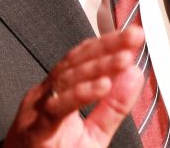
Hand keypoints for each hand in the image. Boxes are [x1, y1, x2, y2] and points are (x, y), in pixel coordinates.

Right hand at [3, 27, 145, 146]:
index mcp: (56, 92)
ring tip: (124, 58)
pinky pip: (57, 108)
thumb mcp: (92, 134)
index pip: (82, 59)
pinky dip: (81, 95)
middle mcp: (44, 95)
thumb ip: (113, 108)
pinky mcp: (35, 131)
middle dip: (107, 47)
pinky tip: (102, 86)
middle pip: (76, 62)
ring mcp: (36, 110)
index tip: (132, 35)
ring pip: (68, 80)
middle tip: (133, 36)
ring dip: (99, 67)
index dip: (107, 44)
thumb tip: (134, 76)